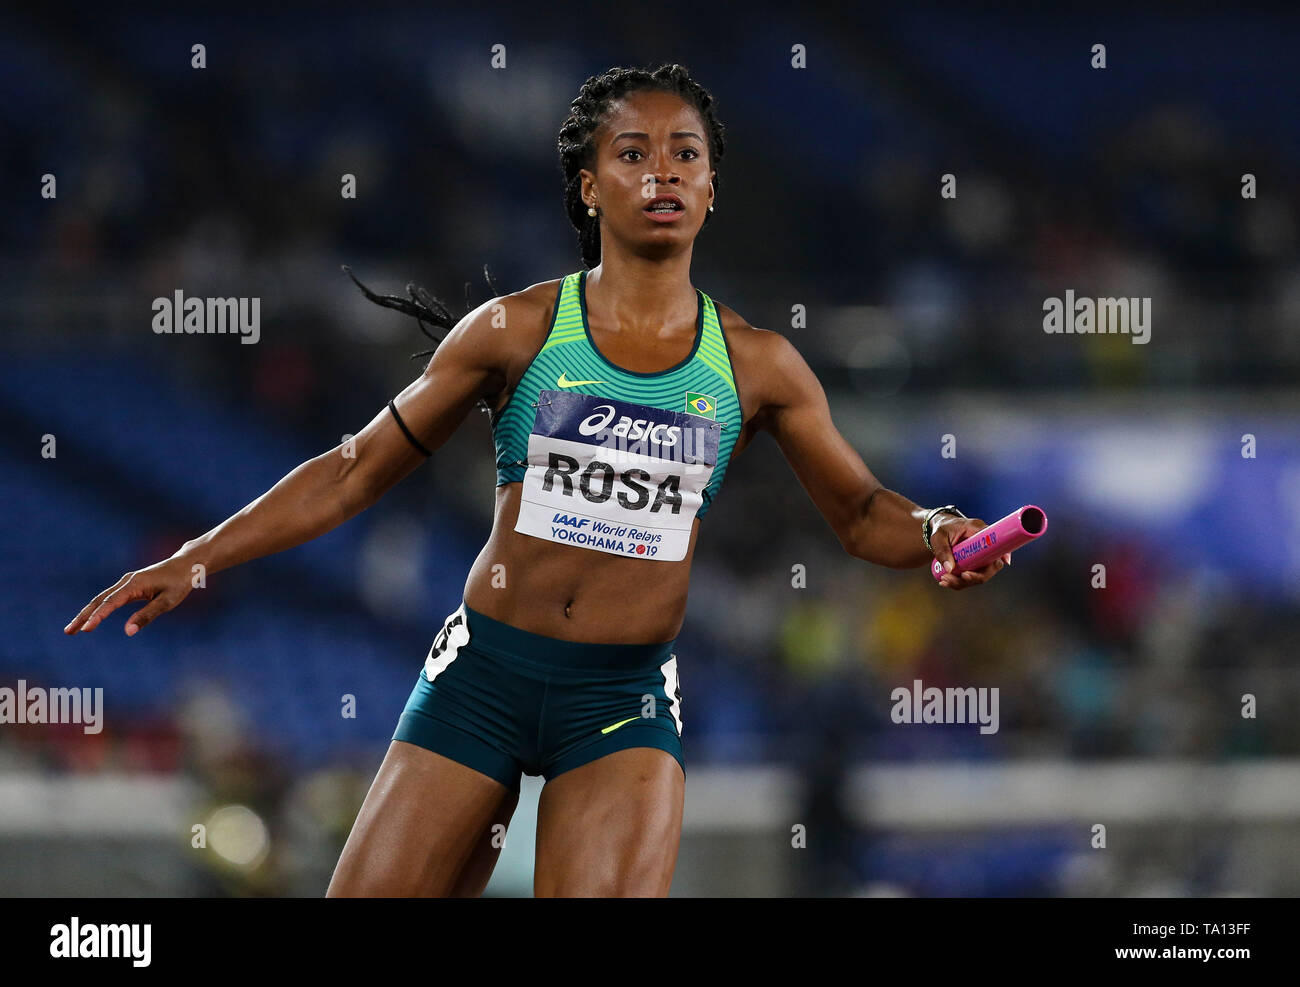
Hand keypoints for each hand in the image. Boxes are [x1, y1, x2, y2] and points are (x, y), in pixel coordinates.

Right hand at [64, 556, 198, 636]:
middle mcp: (126, 582)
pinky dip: (98, 608)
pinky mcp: (130, 585)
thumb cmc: (180, 583)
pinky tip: (91, 618)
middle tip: (68, 632)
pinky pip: (109, 598)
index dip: (97, 617)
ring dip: (87, 613)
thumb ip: (148, 615)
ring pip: (101, 598)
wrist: (187, 565)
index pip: (110, 603)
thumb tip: (128, 631)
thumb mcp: (168, 601)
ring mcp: (126, 582)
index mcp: (134, 585)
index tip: (85, 630)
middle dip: (83, 616)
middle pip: (99, 600)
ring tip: (74, 629)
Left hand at [929, 516, 1011, 590]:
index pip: (997, 542)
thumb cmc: (941, 529)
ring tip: (944, 580)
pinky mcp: (973, 565)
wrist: (940, 530)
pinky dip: (958, 583)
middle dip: (976, 577)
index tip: (1003, 562)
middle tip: (961, 576)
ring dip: (963, 582)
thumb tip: (950, 569)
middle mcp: (983, 545)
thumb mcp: (938, 537)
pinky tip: (945, 582)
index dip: (1002, 554)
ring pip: (979, 575)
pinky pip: (970, 578)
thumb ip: (942, 551)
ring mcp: (979, 557)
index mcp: (979, 531)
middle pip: (990, 566)